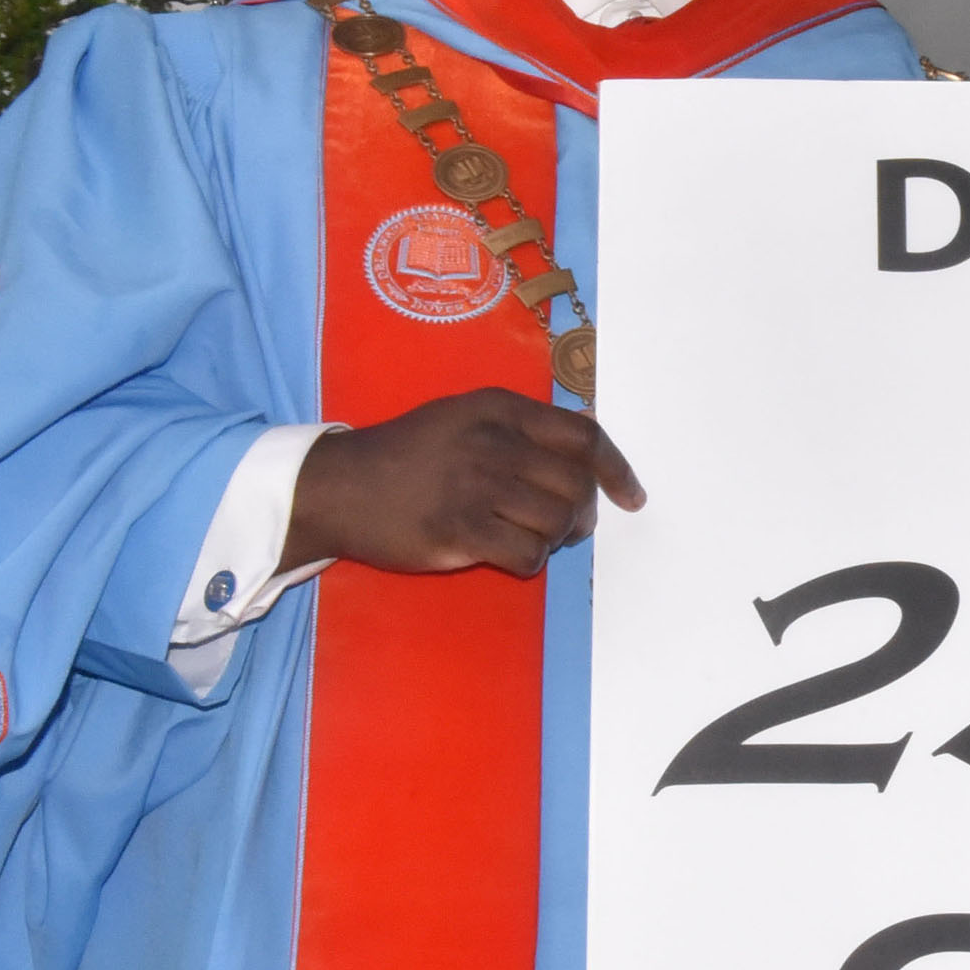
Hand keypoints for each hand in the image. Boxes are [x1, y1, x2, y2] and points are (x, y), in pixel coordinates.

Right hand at [283, 389, 644, 577]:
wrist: (339, 486)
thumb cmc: (408, 454)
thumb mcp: (465, 417)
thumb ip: (523, 427)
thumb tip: (586, 445)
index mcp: (500, 408)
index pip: (584, 437)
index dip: (616, 470)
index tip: (631, 497)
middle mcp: (493, 440)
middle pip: (575, 484)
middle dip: (581, 513)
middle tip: (565, 528)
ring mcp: (475, 484)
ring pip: (557, 521)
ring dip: (552, 539)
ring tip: (525, 536)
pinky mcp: (458, 529)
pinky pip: (527, 555)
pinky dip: (527, 561)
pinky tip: (504, 554)